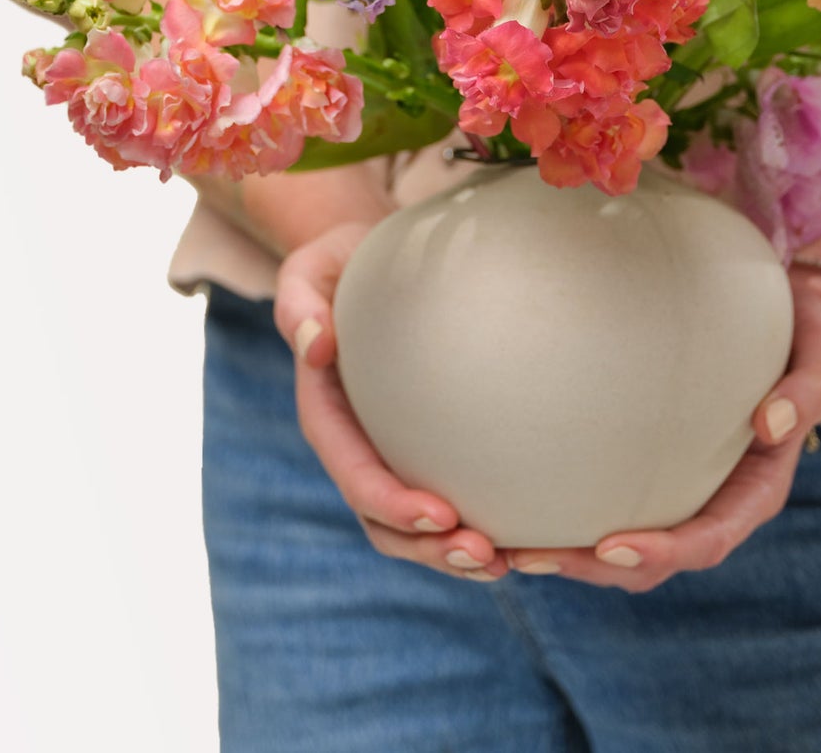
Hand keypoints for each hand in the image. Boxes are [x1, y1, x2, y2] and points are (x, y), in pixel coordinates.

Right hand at [273, 220, 508, 583]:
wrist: (366, 258)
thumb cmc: (339, 259)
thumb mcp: (310, 267)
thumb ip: (300, 304)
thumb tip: (315, 347)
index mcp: (326, 411)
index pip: (353, 471)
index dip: (391, 502)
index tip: (440, 513)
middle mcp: (356, 443)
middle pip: (382, 520)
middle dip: (429, 548)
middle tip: (487, 555)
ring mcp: (388, 449)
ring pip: (412, 527)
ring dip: (453, 554)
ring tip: (506, 563)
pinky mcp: (424, 444)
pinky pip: (446, 497)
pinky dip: (476, 525)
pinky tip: (519, 537)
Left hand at [501, 262, 820, 591]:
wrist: (788, 308)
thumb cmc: (804, 326)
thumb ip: (810, 386)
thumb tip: (773, 425)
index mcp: (754, 489)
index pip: (707, 540)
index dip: (661, 553)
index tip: (610, 545)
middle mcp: (712, 499)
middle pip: (649, 561)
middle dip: (589, 567)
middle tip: (527, 555)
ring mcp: (677, 486)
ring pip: (618, 545)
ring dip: (565, 554)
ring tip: (504, 546)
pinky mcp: (647, 462)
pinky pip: (603, 499)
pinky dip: (563, 510)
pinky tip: (514, 496)